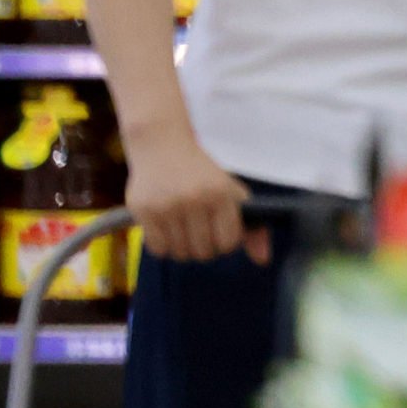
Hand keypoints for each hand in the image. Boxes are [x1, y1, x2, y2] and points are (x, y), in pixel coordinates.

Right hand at [127, 132, 256, 265]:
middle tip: (200, 234)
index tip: (220, 234)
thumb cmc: (201, 174)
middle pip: (203, 252)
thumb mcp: (231, 192)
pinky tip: (167, 229)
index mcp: (221, 194)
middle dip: (204, 248)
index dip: (225, 244)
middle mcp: (194, 199)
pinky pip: (158, 249)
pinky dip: (163, 246)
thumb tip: (263, 260)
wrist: (162, 146)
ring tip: (183, 230)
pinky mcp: (143, 210)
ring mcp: (167, 205)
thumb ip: (252, 227)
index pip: (228, 242)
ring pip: (180, 252)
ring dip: (183, 248)